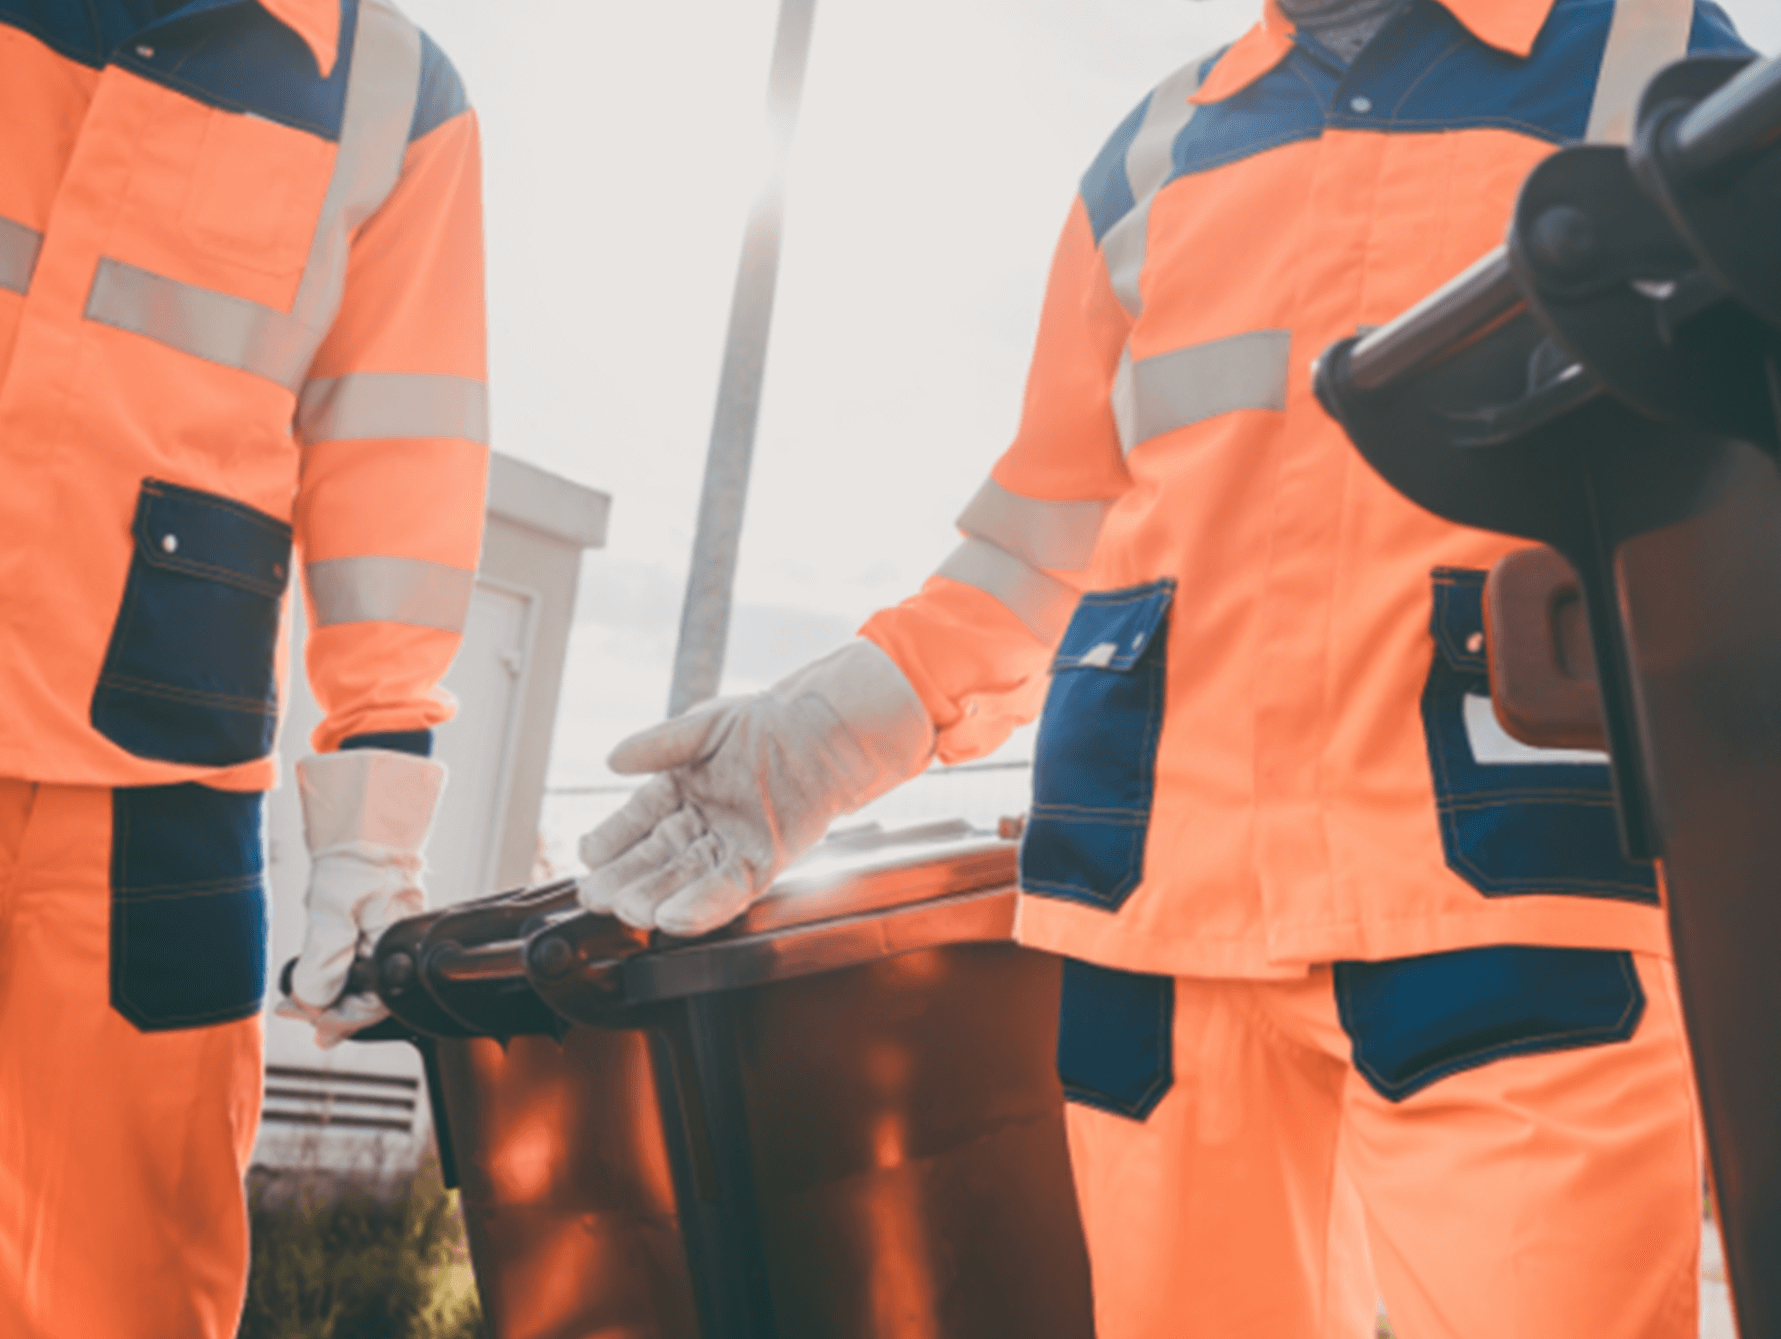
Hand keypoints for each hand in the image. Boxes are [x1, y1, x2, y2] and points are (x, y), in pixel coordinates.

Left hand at [276, 748, 445, 1047]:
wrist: (367, 815)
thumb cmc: (358, 855)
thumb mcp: (333, 910)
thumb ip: (325, 961)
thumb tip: (313, 1002)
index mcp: (397, 944)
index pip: (376, 1001)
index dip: (341, 1019)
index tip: (313, 1029)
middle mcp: (397, 942)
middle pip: (369, 994)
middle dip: (330, 1010)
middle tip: (292, 1014)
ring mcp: (387, 931)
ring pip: (361, 978)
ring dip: (328, 993)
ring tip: (295, 1002)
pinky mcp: (376, 920)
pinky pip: (359, 958)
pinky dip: (335, 972)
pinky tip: (315, 976)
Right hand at [577, 640, 932, 936]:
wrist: (822, 731)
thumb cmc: (766, 723)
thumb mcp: (703, 727)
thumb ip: (658, 745)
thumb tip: (612, 760)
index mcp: (681, 792)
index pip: (635, 822)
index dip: (610, 840)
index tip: (587, 858)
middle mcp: (702, 825)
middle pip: (655, 859)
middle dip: (625, 880)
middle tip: (597, 896)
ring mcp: (731, 846)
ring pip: (686, 881)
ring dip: (656, 899)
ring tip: (630, 911)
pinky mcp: (763, 864)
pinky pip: (729, 891)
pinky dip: (703, 906)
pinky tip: (674, 919)